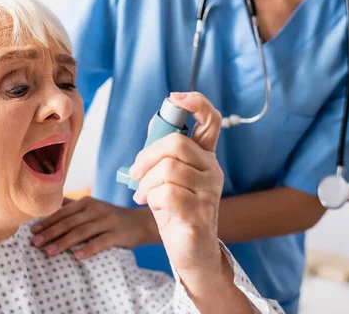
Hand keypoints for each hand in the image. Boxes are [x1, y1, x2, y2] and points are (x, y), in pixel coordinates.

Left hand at [30, 197, 158, 258]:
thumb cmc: (112, 217)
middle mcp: (95, 209)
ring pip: (81, 232)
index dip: (47, 222)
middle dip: (50, 233)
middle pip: (69, 222)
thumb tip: (51, 206)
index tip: (32, 232)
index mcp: (87, 202)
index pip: (63, 212)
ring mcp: (107, 221)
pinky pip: (100, 242)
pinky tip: (77, 257)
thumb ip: (73, 207)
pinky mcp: (117, 234)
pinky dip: (88, 249)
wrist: (141, 222)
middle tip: (35, 243)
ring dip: (63, 242)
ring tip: (49, 252)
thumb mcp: (93, 208)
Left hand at [131, 92, 224, 287]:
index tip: (174, 98)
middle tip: (136, 173)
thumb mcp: (168, 177)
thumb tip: (157, 120)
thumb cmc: (176, 210)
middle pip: (176, 143)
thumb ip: (164, 152)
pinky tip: (153, 207)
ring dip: (147, 182)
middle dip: (147, 156)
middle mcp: (212, 170)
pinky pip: (166, 193)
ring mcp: (209, 192)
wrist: (190, 250)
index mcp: (205, 157)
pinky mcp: (199, 213)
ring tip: (144, 195)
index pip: (211, 121)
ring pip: (168, 169)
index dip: (195, 103)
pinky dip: (151, 199)